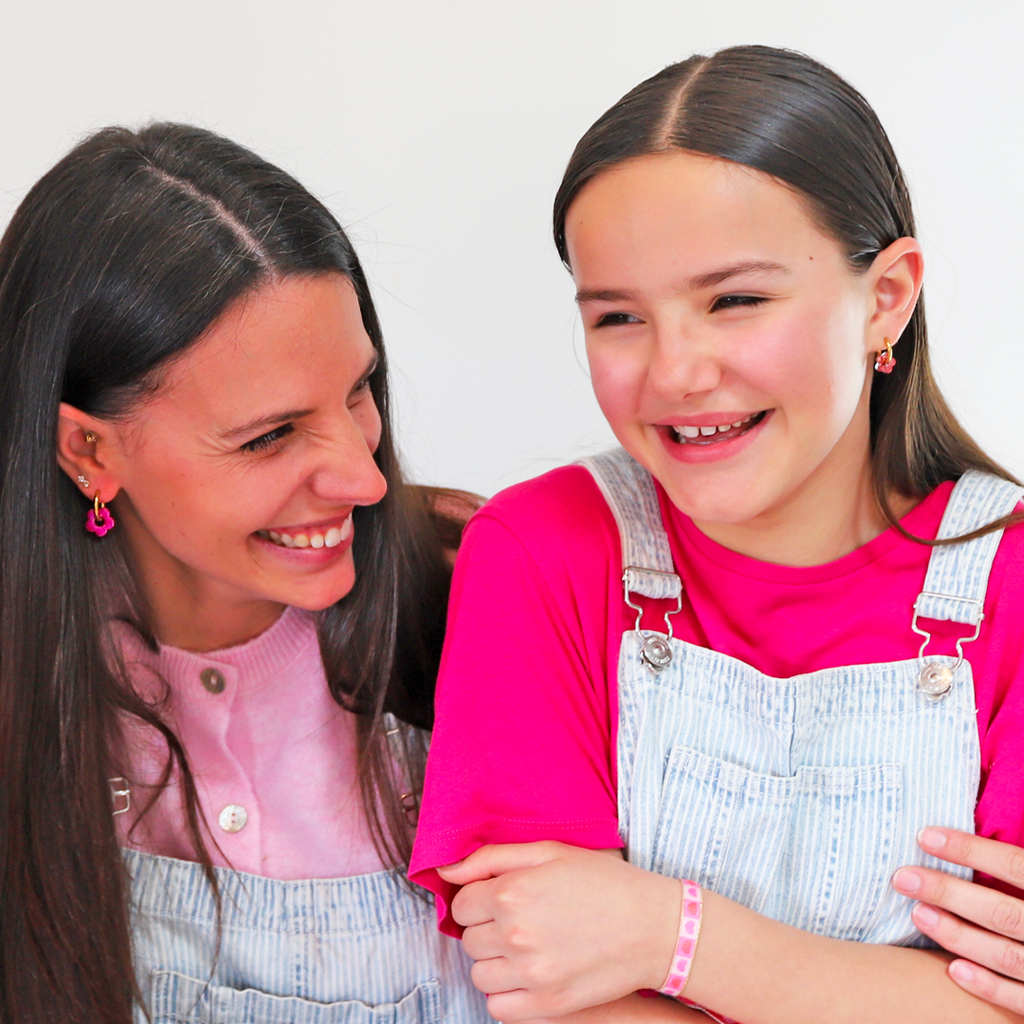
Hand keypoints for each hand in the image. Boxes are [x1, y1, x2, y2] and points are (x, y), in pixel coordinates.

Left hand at [437, 842, 679, 1021]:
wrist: (654, 926)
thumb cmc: (604, 883)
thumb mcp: (549, 851)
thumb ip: (492, 857)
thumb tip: (448, 870)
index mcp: (512, 892)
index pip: (461, 904)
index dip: (479, 899)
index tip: (500, 898)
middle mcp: (516, 935)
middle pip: (469, 940)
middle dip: (487, 928)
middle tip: (519, 920)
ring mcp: (531, 974)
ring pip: (480, 975)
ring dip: (495, 962)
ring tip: (526, 947)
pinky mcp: (548, 1005)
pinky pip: (498, 1008)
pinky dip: (507, 994)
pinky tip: (530, 974)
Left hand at [892, 827, 1023, 1012]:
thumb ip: (1023, 861)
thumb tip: (1007, 800)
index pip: (1017, 866)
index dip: (970, 851)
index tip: (925, 836)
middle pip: (1002, 911)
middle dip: (949, 893)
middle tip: (902, 877)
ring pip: (1007, 955)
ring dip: (959, 936)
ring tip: (918, 914)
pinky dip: (989, 987)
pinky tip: (954, 970)